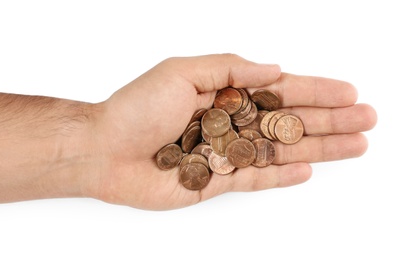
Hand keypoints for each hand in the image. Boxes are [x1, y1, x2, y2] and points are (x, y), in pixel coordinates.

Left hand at [87, 54, 376, 209]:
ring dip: (318, 148)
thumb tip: (273, 69)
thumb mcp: (182, 72)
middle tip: (367, 120)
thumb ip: (230, 69)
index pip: (279, 91)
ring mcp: (224, 152)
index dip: (315, 91)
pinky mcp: (215, 180)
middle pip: (288, 122)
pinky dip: (281, 177)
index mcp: (223, 92)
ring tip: (356, 146)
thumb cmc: (137, 107)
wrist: (104, 150)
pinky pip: (255, 179)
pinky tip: (309, 171)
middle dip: (328, 120)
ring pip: (279, 152)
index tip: (348, 93)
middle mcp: (228, 121)